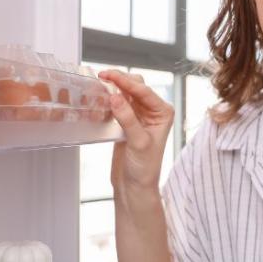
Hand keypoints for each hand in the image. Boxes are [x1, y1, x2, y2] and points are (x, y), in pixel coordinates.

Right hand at [97, 70, 174, 193]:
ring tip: (99, 83)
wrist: (135, 186)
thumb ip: (128, 119)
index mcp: (163, 112)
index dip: (125, 81)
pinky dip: (109, 98)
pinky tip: (100, 96)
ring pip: (126, 93)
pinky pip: (118, 103)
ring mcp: (139, 115)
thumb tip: (115, 96)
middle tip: (101, 76)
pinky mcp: (127, 121)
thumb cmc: (144, 168)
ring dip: (114, 87)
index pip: (144, 91)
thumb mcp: (138, 142)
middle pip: (136, 87)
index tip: (109, 75)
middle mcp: (153, 111)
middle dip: (119, 79)